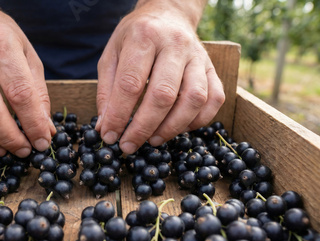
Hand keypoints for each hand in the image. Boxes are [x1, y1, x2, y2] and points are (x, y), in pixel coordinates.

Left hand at [96, 1, 224, 153]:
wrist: (168, 14)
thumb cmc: (136, 37)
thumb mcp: (111, 55)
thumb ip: (107, 90)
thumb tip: (105, 127)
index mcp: (144, 37)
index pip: (131, 83)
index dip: (119, 115)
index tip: (109, 136)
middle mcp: (175, 44)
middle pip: (163, 94)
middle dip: (143, 127)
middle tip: (129, 146)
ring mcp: (198, 57)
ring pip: (194, 99)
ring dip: (172, 127)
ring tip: (153, 140)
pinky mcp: (212, 68)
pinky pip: (214, 99)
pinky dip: (198, 121)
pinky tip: (179, 128)